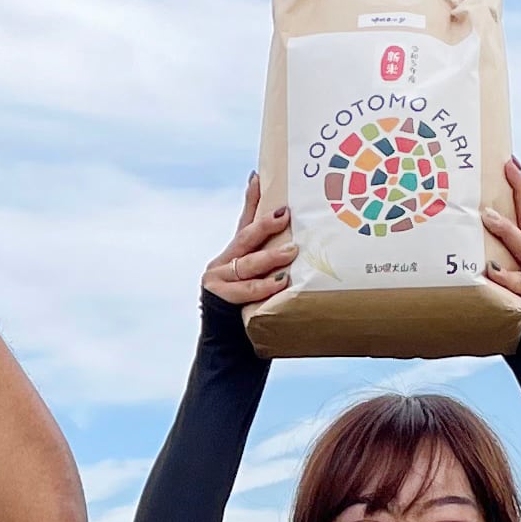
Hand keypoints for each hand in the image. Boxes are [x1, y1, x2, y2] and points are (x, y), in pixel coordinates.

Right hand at [203, 173, 296, 311]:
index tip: (258, 177)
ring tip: (292, 250)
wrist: (225, 345)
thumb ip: (275, 266)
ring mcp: (218, 277)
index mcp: (234, 255)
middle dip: (266, 224)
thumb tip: (303, 247)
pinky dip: (264, 285)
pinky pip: (246, 289)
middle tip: (286, 214)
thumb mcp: (261, 284)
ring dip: (271, 257)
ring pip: (248, 263)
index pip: (245, 221)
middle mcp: (224, 262)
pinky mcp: (217, 295)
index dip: (252, 199)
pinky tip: (280, 282)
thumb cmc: (250, 313)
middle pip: (246, 236)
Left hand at [485, 156, 520, 304]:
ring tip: (488, 216)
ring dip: (506, 230)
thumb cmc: (514, 304)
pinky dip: (507, 277)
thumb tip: (451, 239)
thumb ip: (489, 258)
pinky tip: (492, 271)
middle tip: (508, 166)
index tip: (510, 159)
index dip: (520, 184)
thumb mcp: (505, 276)